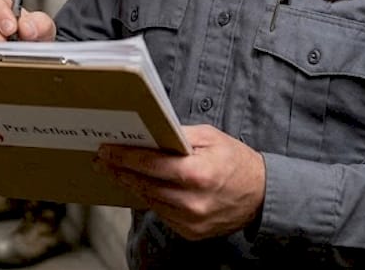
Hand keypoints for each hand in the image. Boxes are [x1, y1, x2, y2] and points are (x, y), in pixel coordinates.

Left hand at [96, 124, 264, 239]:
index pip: (150, 164)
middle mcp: (192, 201)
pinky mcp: (191, 232)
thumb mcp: (210, 137)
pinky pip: (162, 213)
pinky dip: (150, 198)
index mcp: (197, 173)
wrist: (262, 195)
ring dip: (131, 185)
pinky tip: (140, 186)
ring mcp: (191, 221)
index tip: (106, 150)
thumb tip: (149, 132)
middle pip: (144, 184)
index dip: (125, 156)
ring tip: (116, 172)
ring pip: (150, 200)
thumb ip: (178, 134)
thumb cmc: (236, 161)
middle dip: (120, 170)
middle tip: (102, 160)